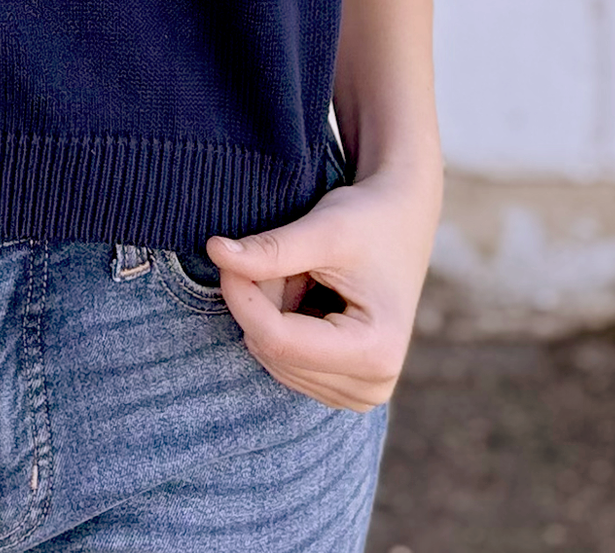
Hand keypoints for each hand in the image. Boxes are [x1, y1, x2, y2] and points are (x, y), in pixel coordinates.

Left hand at [205, 163, 439, 410]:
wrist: (400, 223)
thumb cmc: (368, 220)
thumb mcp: (324, 229)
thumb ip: (272, 249)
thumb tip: (215, 251)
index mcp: (376, 352)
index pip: (278, 341)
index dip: (242, 297)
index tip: (224, 255)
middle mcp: (371, 386)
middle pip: (273, 352)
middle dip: (262, 302)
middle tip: (286, 256)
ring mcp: (356, 394)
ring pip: (272, 357)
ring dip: (271, 311)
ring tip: (305, 274)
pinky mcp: (340, 388)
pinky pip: (282, 360)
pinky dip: (280, 323)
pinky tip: (308, 295)